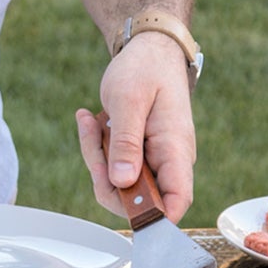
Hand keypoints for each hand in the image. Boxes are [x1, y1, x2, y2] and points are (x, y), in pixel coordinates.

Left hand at [75, 31, 196, 223]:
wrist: (148, 50)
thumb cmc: (144, 70)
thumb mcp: (129, 101)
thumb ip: (126, 143)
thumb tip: (123, 183)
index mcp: (175, 150)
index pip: (177, 201)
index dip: (155, 218)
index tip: (123, 207)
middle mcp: (169, 160)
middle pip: (138, 198)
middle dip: (105, 176)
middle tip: (92, 137)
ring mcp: (153, 159)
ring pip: (120, 183)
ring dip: (97, 157)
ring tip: (90, 121)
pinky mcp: (138, 154)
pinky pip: (114, 166)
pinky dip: (97, 147)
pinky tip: (90, 119)